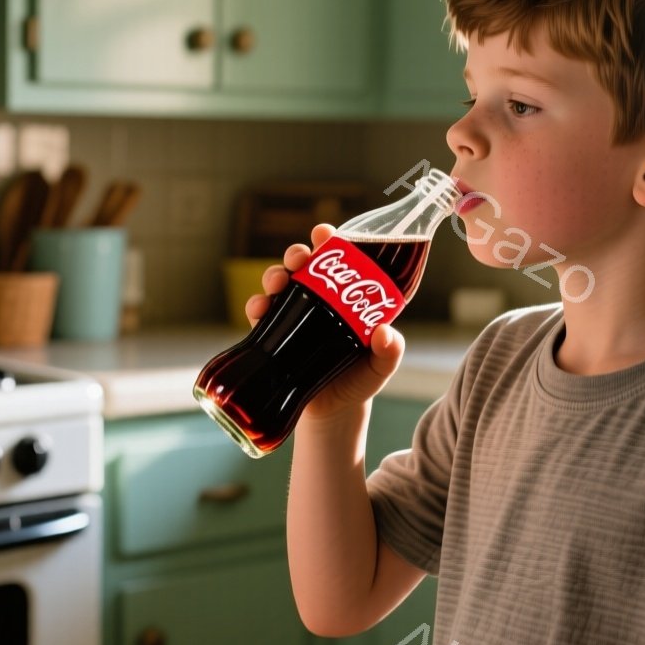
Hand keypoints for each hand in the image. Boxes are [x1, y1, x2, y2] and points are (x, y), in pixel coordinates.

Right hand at [244, 223, 404, 420]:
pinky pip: (260, 312)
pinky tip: (259, 308)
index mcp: (345, 296)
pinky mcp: (273, 334)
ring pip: (278, 282)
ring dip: (274, 274)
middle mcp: (317, 299)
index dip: (330, 242)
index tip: (324, 233)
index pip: (338, 260)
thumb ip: (389, 351)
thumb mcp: (380, 366)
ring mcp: (293, 314)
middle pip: (303, 265)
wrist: (332, 412)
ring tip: (277, 282)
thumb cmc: (359, 379)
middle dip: (297, 253)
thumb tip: (383, 334)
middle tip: (299, 257)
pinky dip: (256, 305)